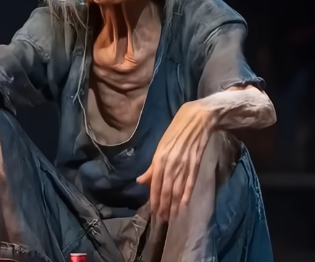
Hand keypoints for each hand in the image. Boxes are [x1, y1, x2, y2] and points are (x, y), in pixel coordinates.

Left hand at [137, 101, 212, 221]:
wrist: (196, 119)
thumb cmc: (175, 130)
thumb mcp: (160, 146)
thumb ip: (152, 166)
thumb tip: (140, 181)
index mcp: (160, 157)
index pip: (155, 183)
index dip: (155, 198)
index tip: (154, 211)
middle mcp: (171, 163)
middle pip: (166, 189)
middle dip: (164, 205)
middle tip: (162, 219)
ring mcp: (184, 164)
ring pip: (177, 189)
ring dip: (174, 205)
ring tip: (171, 217)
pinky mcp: (195, 164)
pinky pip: (190, 184)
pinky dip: (186, 196)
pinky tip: (184, 206)